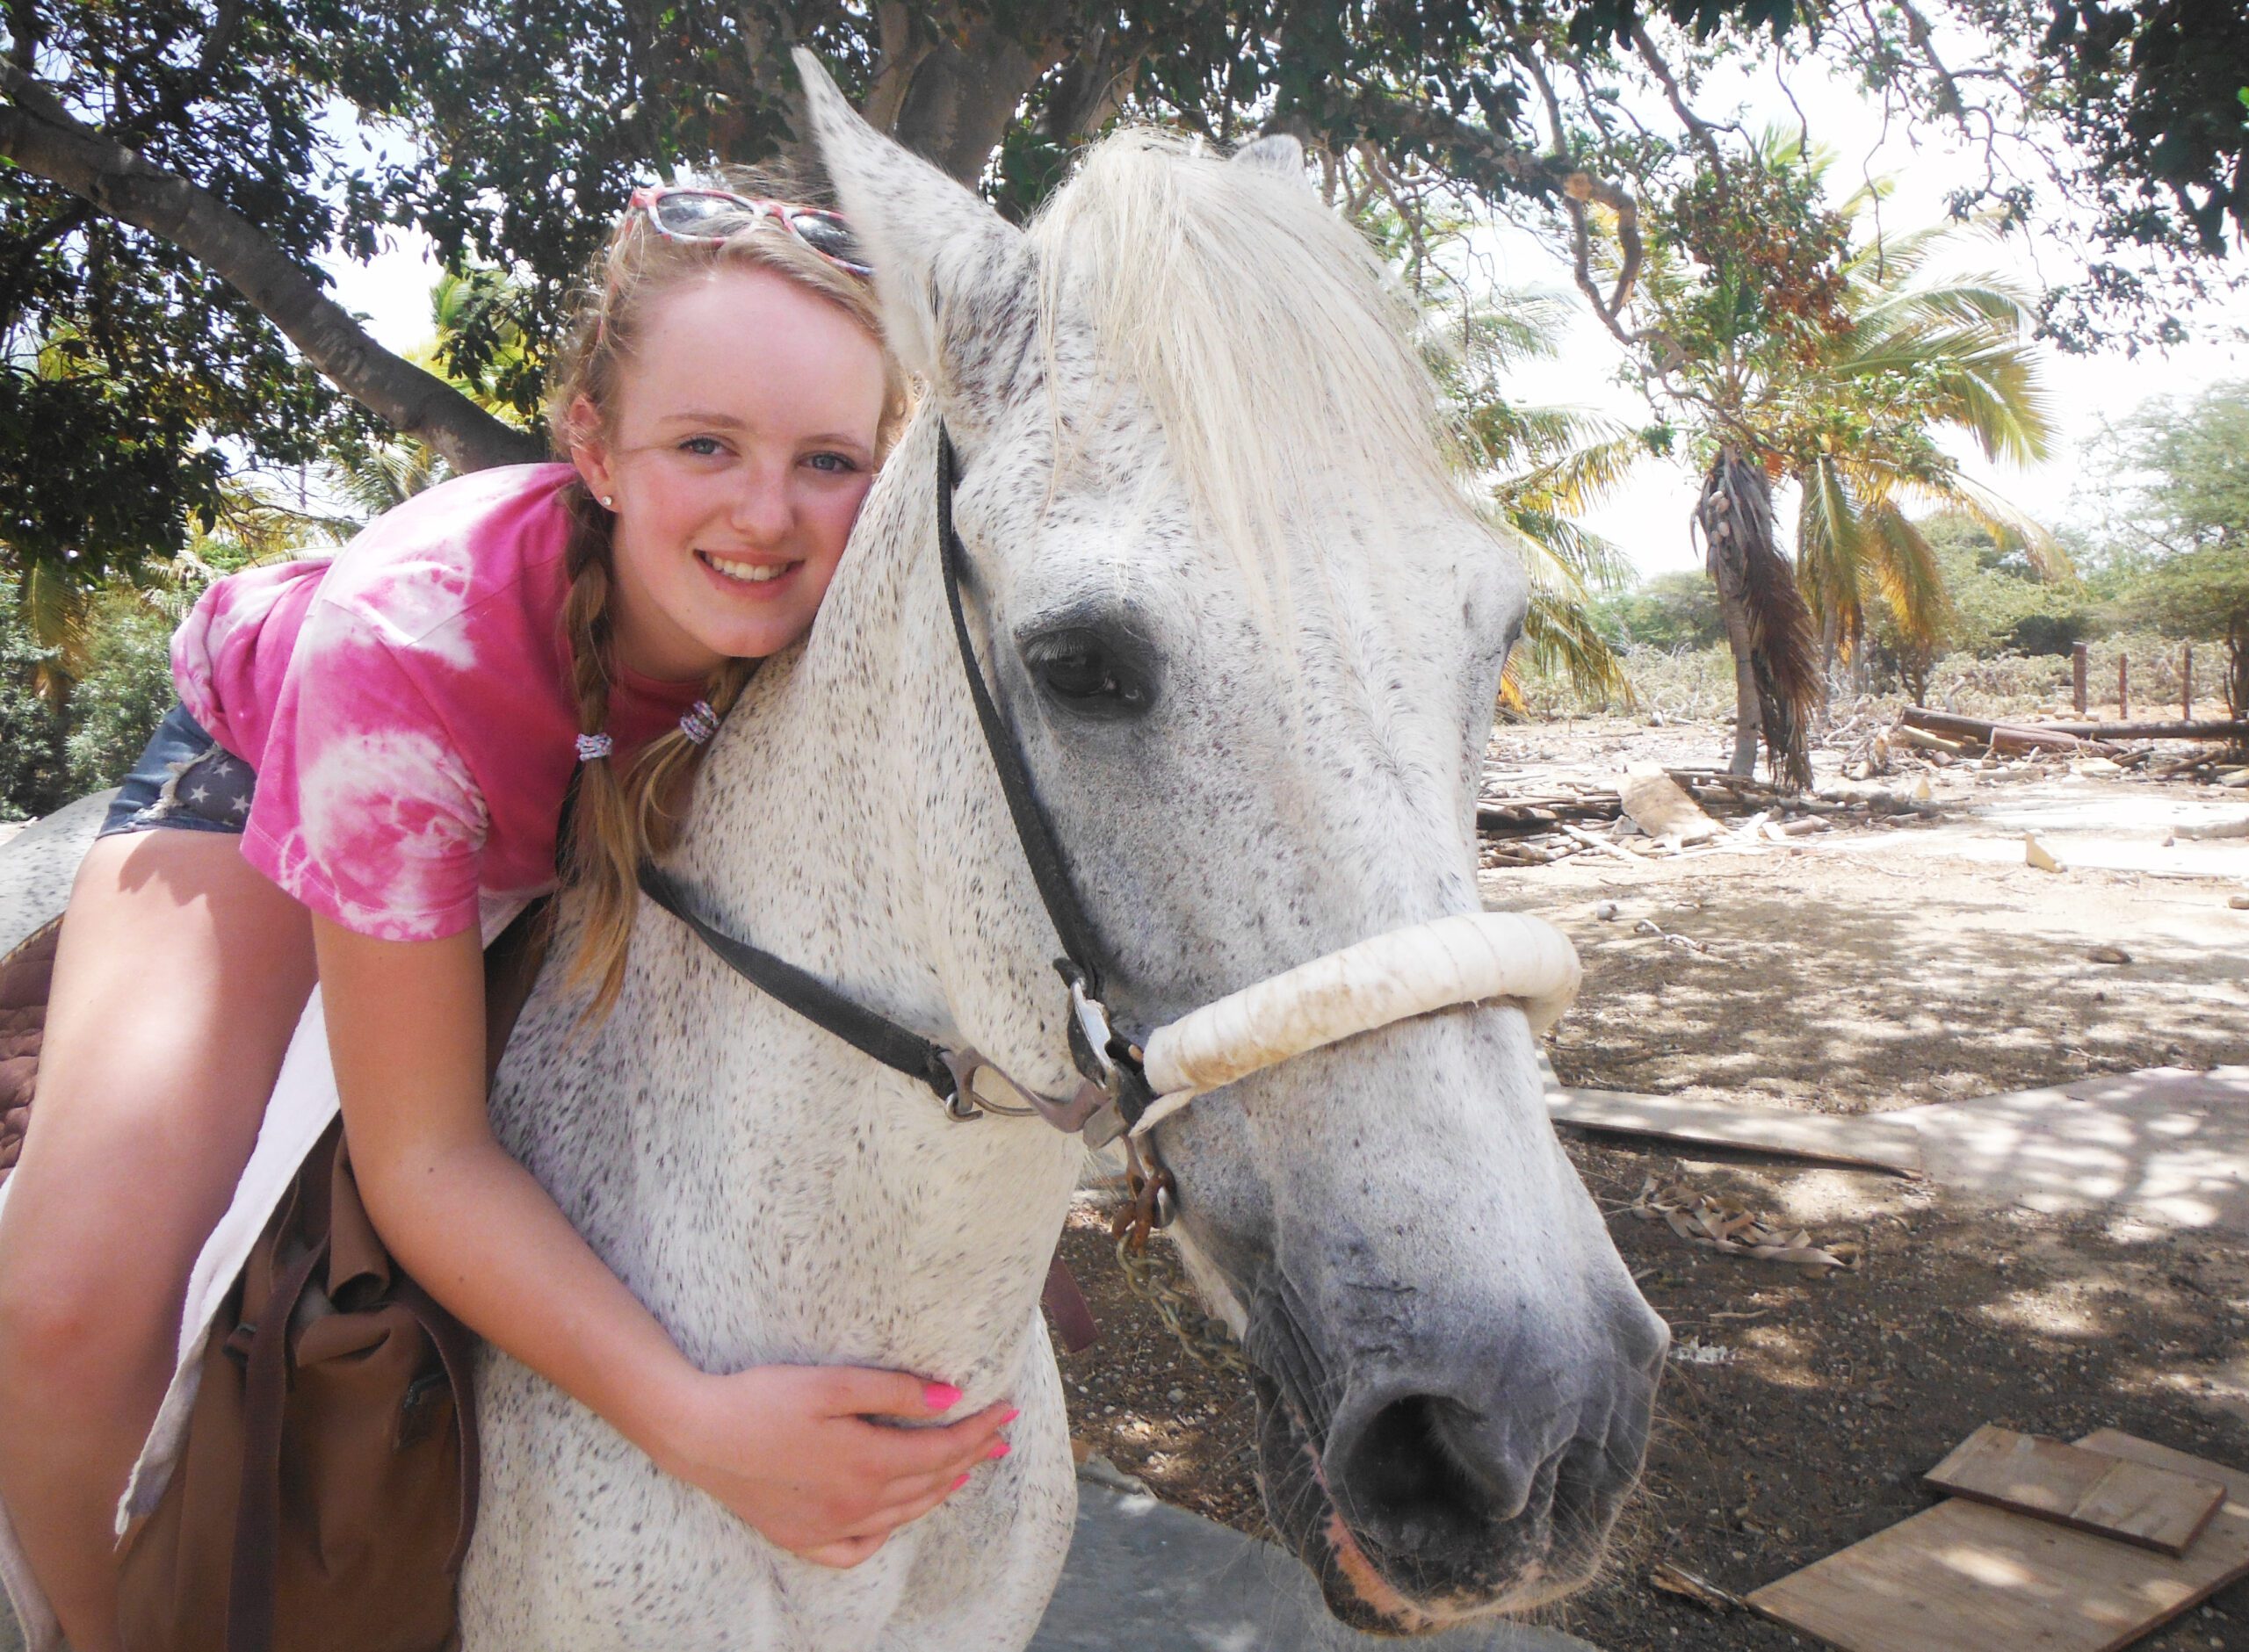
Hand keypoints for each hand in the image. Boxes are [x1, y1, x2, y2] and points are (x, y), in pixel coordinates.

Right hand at [647, 1365, 1016, 1567]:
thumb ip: (894, 1391)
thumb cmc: (763, 1399)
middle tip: (998, 1439)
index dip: (979, 1430)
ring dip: (937, 1491)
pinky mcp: (800, 1536)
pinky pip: (855, 1549)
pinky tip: (892, 1520)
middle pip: (929, 1482)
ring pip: (901, 1515)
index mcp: (869, 1462)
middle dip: (970, 1456)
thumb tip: (951, 1396)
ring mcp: (828, 1526)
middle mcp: (856, 1504)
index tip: (1007, 1411)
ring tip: (962, 1472)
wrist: (697, 1433)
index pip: (943, 1449)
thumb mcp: (833, 1384)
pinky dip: (884, 1535)